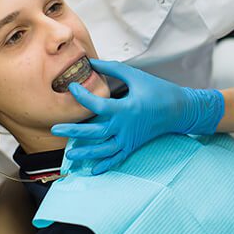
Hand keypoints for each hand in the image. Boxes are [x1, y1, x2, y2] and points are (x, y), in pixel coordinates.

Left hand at [51, 59, 223, 173]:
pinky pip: (118, 158)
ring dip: (86, 153)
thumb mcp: (135, 76)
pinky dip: (106, 165)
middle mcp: (126, 126)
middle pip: (96, 133)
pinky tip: (93, 170)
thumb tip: (92, 62)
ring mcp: (129, 138)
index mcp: (126, 108)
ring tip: (69, 154)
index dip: (83, 97)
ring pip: (104, 150)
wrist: (179, 109)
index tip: (71, 88)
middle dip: (74, 132)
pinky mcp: (133, 145)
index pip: (98, 105)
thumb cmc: (158, 90)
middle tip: (55, 129)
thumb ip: (112, 69)